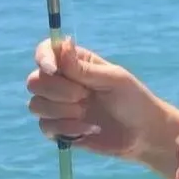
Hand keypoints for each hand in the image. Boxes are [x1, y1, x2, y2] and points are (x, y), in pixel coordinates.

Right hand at [26, 38, 178, 178]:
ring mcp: (59, 106)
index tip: (54, 69)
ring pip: (36, 105)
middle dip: (58, 91)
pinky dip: (67, 128)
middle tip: (85, 97)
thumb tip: (63, 44)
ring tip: (87, 114)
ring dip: (62, 111)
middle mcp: (63, 82)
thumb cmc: (134, 101)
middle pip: (34, 81)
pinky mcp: (60, 129)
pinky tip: (90, 129)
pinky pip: (45, 127)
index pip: (45, 52)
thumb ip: (84, 68)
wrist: (144, 134)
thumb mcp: (114, 80)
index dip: (44, 58)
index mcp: (76, 63)